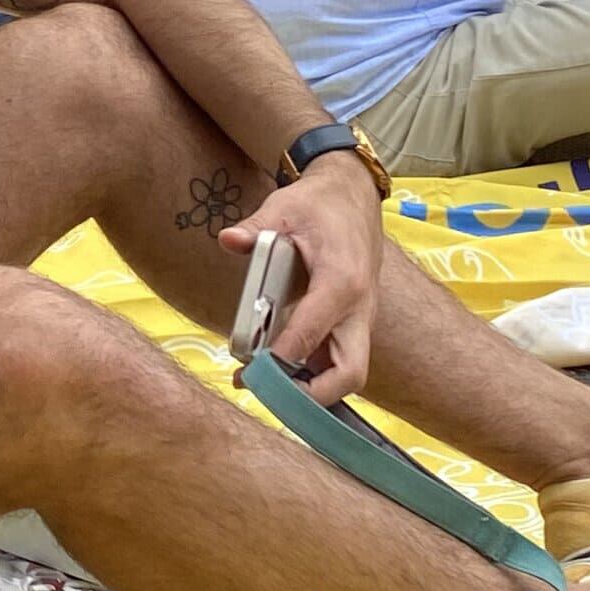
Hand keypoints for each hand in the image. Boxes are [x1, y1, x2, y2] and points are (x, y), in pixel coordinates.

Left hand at [222, 153, 387, 402]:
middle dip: (312, 394)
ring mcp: (361, 319)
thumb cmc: (319, 204)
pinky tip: (277, 369)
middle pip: (350, 373)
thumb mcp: (284, 207)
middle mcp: (359, 308)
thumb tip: (228, 240)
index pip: (314, 333)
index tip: (251, 372)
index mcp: (343, 280)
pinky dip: (313, 373)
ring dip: (311, 388)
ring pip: (348, 373)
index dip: (283, 359)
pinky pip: (340, 360)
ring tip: (262, 384)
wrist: (353, 196)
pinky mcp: (355, 323)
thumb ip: (256, 229)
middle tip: (265, 391)